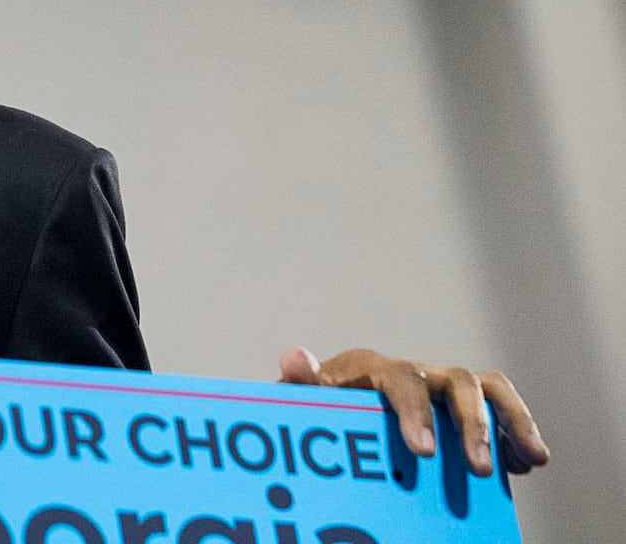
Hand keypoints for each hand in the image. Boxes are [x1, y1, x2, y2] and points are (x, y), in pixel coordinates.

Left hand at [279, 347, 549, 476]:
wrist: (333, 406)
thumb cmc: (319, 405)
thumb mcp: (306, 399)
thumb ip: (302, 383)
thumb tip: (294, 358)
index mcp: (375, 367)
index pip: (403, 380)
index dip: (416, 412)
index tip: (424, 452)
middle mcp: (415, 371)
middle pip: (458, 382)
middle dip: (473, 426)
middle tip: (479, 470)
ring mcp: (441, 386)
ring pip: (489, 387)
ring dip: (512, 420)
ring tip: (535, 458)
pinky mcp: (461, 405)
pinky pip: (499, 405)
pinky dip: (516, 430)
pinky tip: (525, 464)